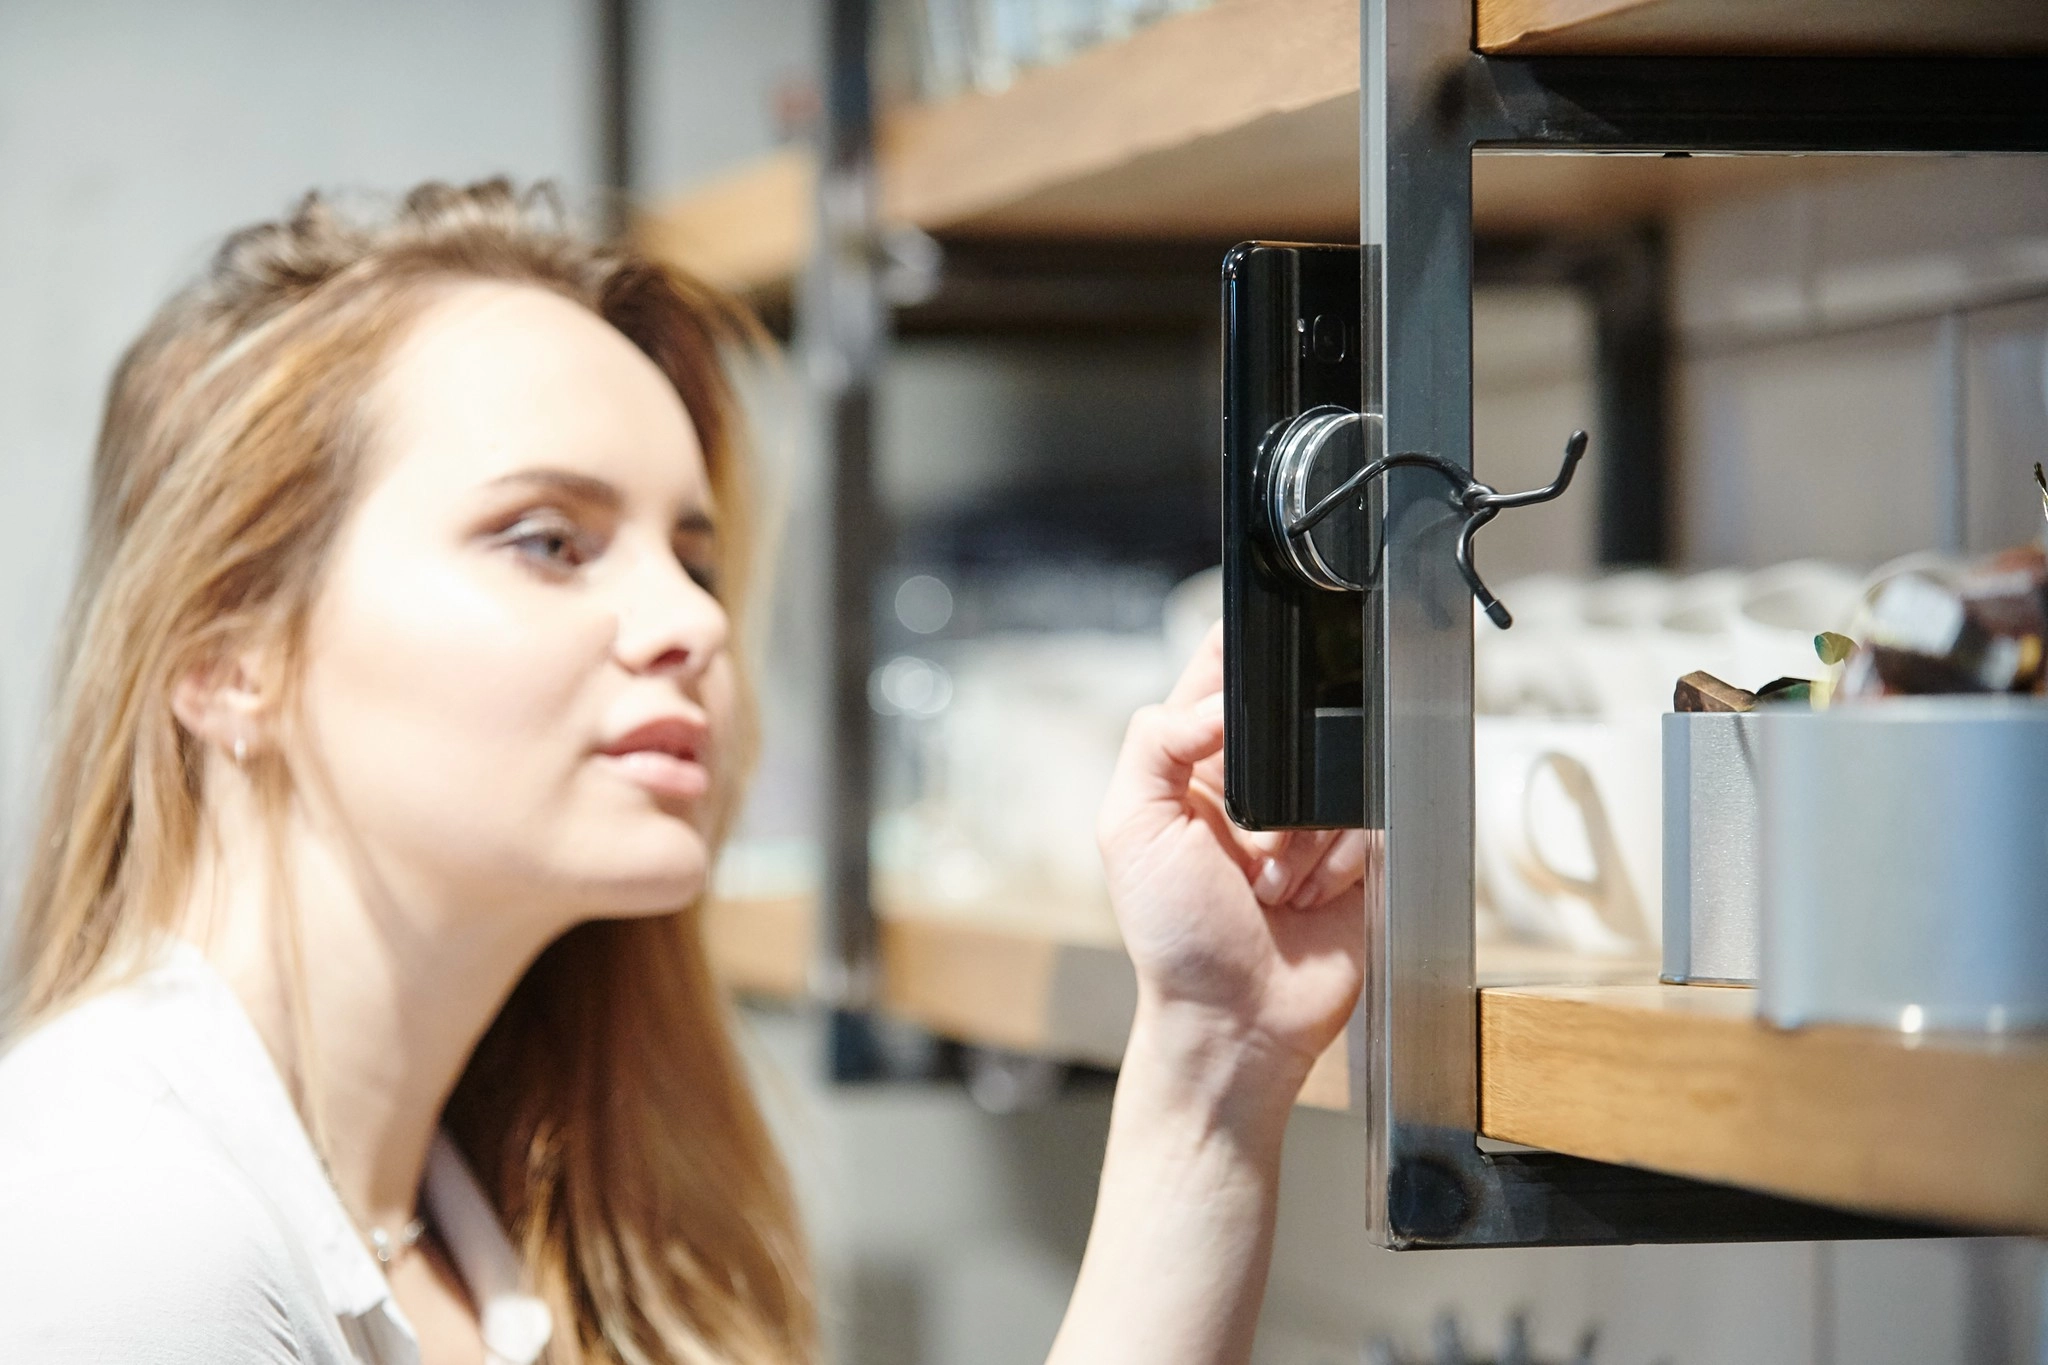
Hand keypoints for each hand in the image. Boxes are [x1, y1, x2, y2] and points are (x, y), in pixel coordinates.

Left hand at [1096, 622, 1368, 1097]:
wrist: (1237, 1021)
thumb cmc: (1172, 936)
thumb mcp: (1129, 830)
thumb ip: (1155, 743)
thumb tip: (1217, 700)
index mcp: (1191, 763)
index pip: (1220, 676)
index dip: (1242, 664)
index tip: (1252, 688)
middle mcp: (1254, 782)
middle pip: (1296, 717)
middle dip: (1281, 774)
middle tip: (1253, 831)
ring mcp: (1308, 816)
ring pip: (1338, 769)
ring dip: (1305, 833)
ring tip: (1272, 886)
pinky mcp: (1357, 851)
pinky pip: (1370, 819)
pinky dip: (1339, 861)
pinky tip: (1307, 899)